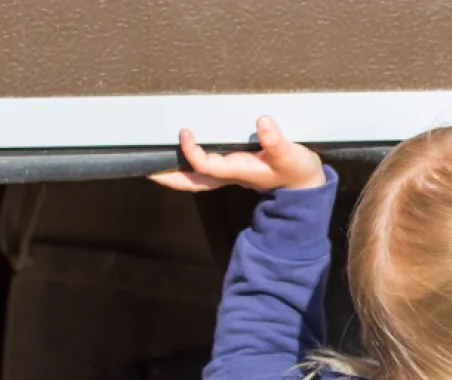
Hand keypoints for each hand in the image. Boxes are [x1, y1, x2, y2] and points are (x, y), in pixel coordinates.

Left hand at [149, 116, 325, 191]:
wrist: (306, 185)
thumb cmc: (297, 170)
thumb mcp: (290, 155)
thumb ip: (276, 141)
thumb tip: (262, 121)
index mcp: (239, 170)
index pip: (205, 165)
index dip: (191, 151)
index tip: (185, 131)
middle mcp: (230, 175)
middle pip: (192, 182)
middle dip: (168, 177)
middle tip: (145, 169)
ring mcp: (231, 175)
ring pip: (195, 179)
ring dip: (175, 174)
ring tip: (155, 165)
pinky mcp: (235, 171)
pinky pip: (204, 172)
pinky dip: (189, 166)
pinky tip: (183, 157)